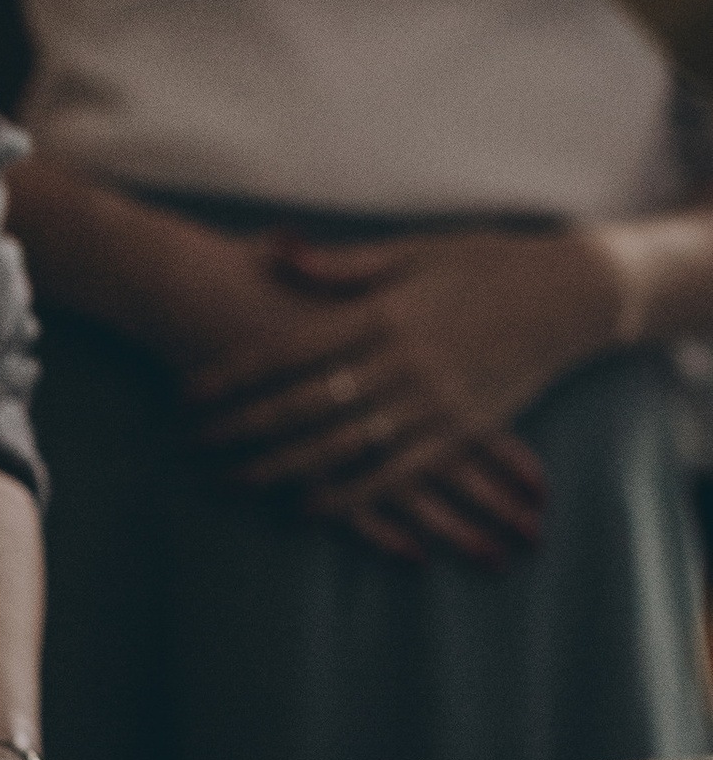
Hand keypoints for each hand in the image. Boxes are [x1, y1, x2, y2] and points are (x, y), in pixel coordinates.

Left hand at [187, 232, 608, 564]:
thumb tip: (275, 251)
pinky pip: (396, 474)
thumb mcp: (413, 251)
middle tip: (195, 444)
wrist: (569, 295)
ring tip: (234, 480)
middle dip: (245, 426)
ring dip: (284, 467)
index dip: (236, 376)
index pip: (291, 351)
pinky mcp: (461, 432)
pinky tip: (309, 509)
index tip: (190, 394)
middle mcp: (403, 363)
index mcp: (383, 313)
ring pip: (343, 446)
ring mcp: (433, 403)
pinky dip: (352, 495)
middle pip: (306, 404)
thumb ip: (342, 265)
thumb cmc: (485, 263)